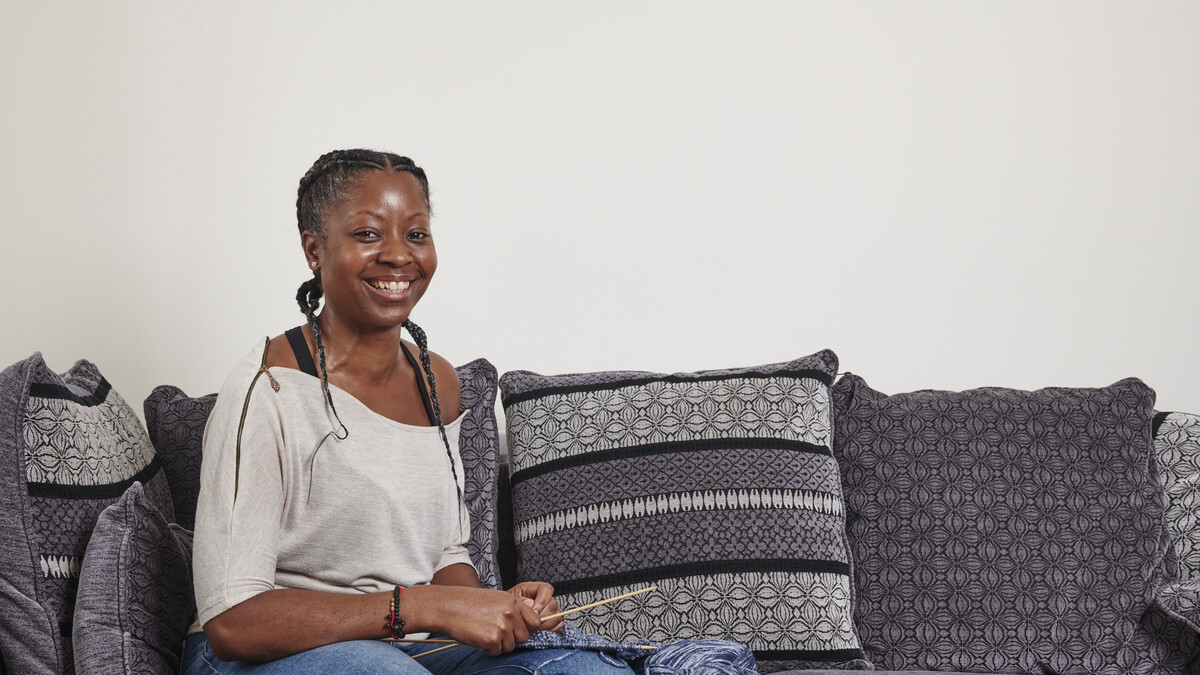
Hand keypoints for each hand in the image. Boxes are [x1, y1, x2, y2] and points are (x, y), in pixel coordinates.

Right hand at [412, 586, 542, 655]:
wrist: (447, 606)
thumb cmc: (468, 602)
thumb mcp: (496, 598)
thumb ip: (513, 609)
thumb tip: (528, 622)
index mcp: (514, 602)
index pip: (535, 622)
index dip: (526, 628)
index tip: (518, 630)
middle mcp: (511, 614)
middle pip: (524, 637)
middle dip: (511, 638)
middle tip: (495, 631)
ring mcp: (502, 627)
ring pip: (510, 646)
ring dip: (498, 644)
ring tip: (483, 631)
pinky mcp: (492, 640)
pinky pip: (496, 652)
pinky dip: (487, 648)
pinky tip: (477, 636)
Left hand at [508, 581, 563, 631]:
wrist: (501, 617)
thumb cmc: (504, 607)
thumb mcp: (509, 601)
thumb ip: (520, 601)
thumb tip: (532, 605)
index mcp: (533, 589)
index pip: (547, 589)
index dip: (543, 601)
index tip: (534, 612)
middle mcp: (542, 599)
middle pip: (553, 604)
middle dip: (542, 616)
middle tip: (531, 623)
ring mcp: (547, 610)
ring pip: (556, 615)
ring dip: (545, 623)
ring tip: (533, 627)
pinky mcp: (549, 621)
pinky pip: (558, 624)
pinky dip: (551, 628)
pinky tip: (540, 629)